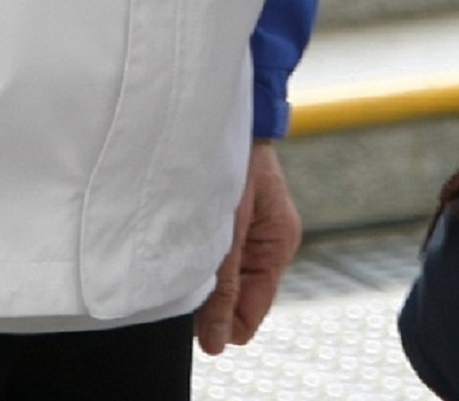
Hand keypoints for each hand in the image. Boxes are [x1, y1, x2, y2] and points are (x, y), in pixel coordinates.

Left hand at [198, 141, 300, 353]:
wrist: (216, 114)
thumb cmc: (232, 162)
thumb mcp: (226, 233)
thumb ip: (221, 289)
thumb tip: (216, 344)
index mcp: (277, 246)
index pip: (251, 315)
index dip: (222, 323)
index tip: (193, 312)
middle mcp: (265, 243)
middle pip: (235, 299)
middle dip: (210, 294)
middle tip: (183, 269)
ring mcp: (247, 232)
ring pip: (221, 278)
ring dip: (200, 271)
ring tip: (183, 245)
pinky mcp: (230, 220)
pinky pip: (213, 256)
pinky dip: (196, 254)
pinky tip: (182, 235)